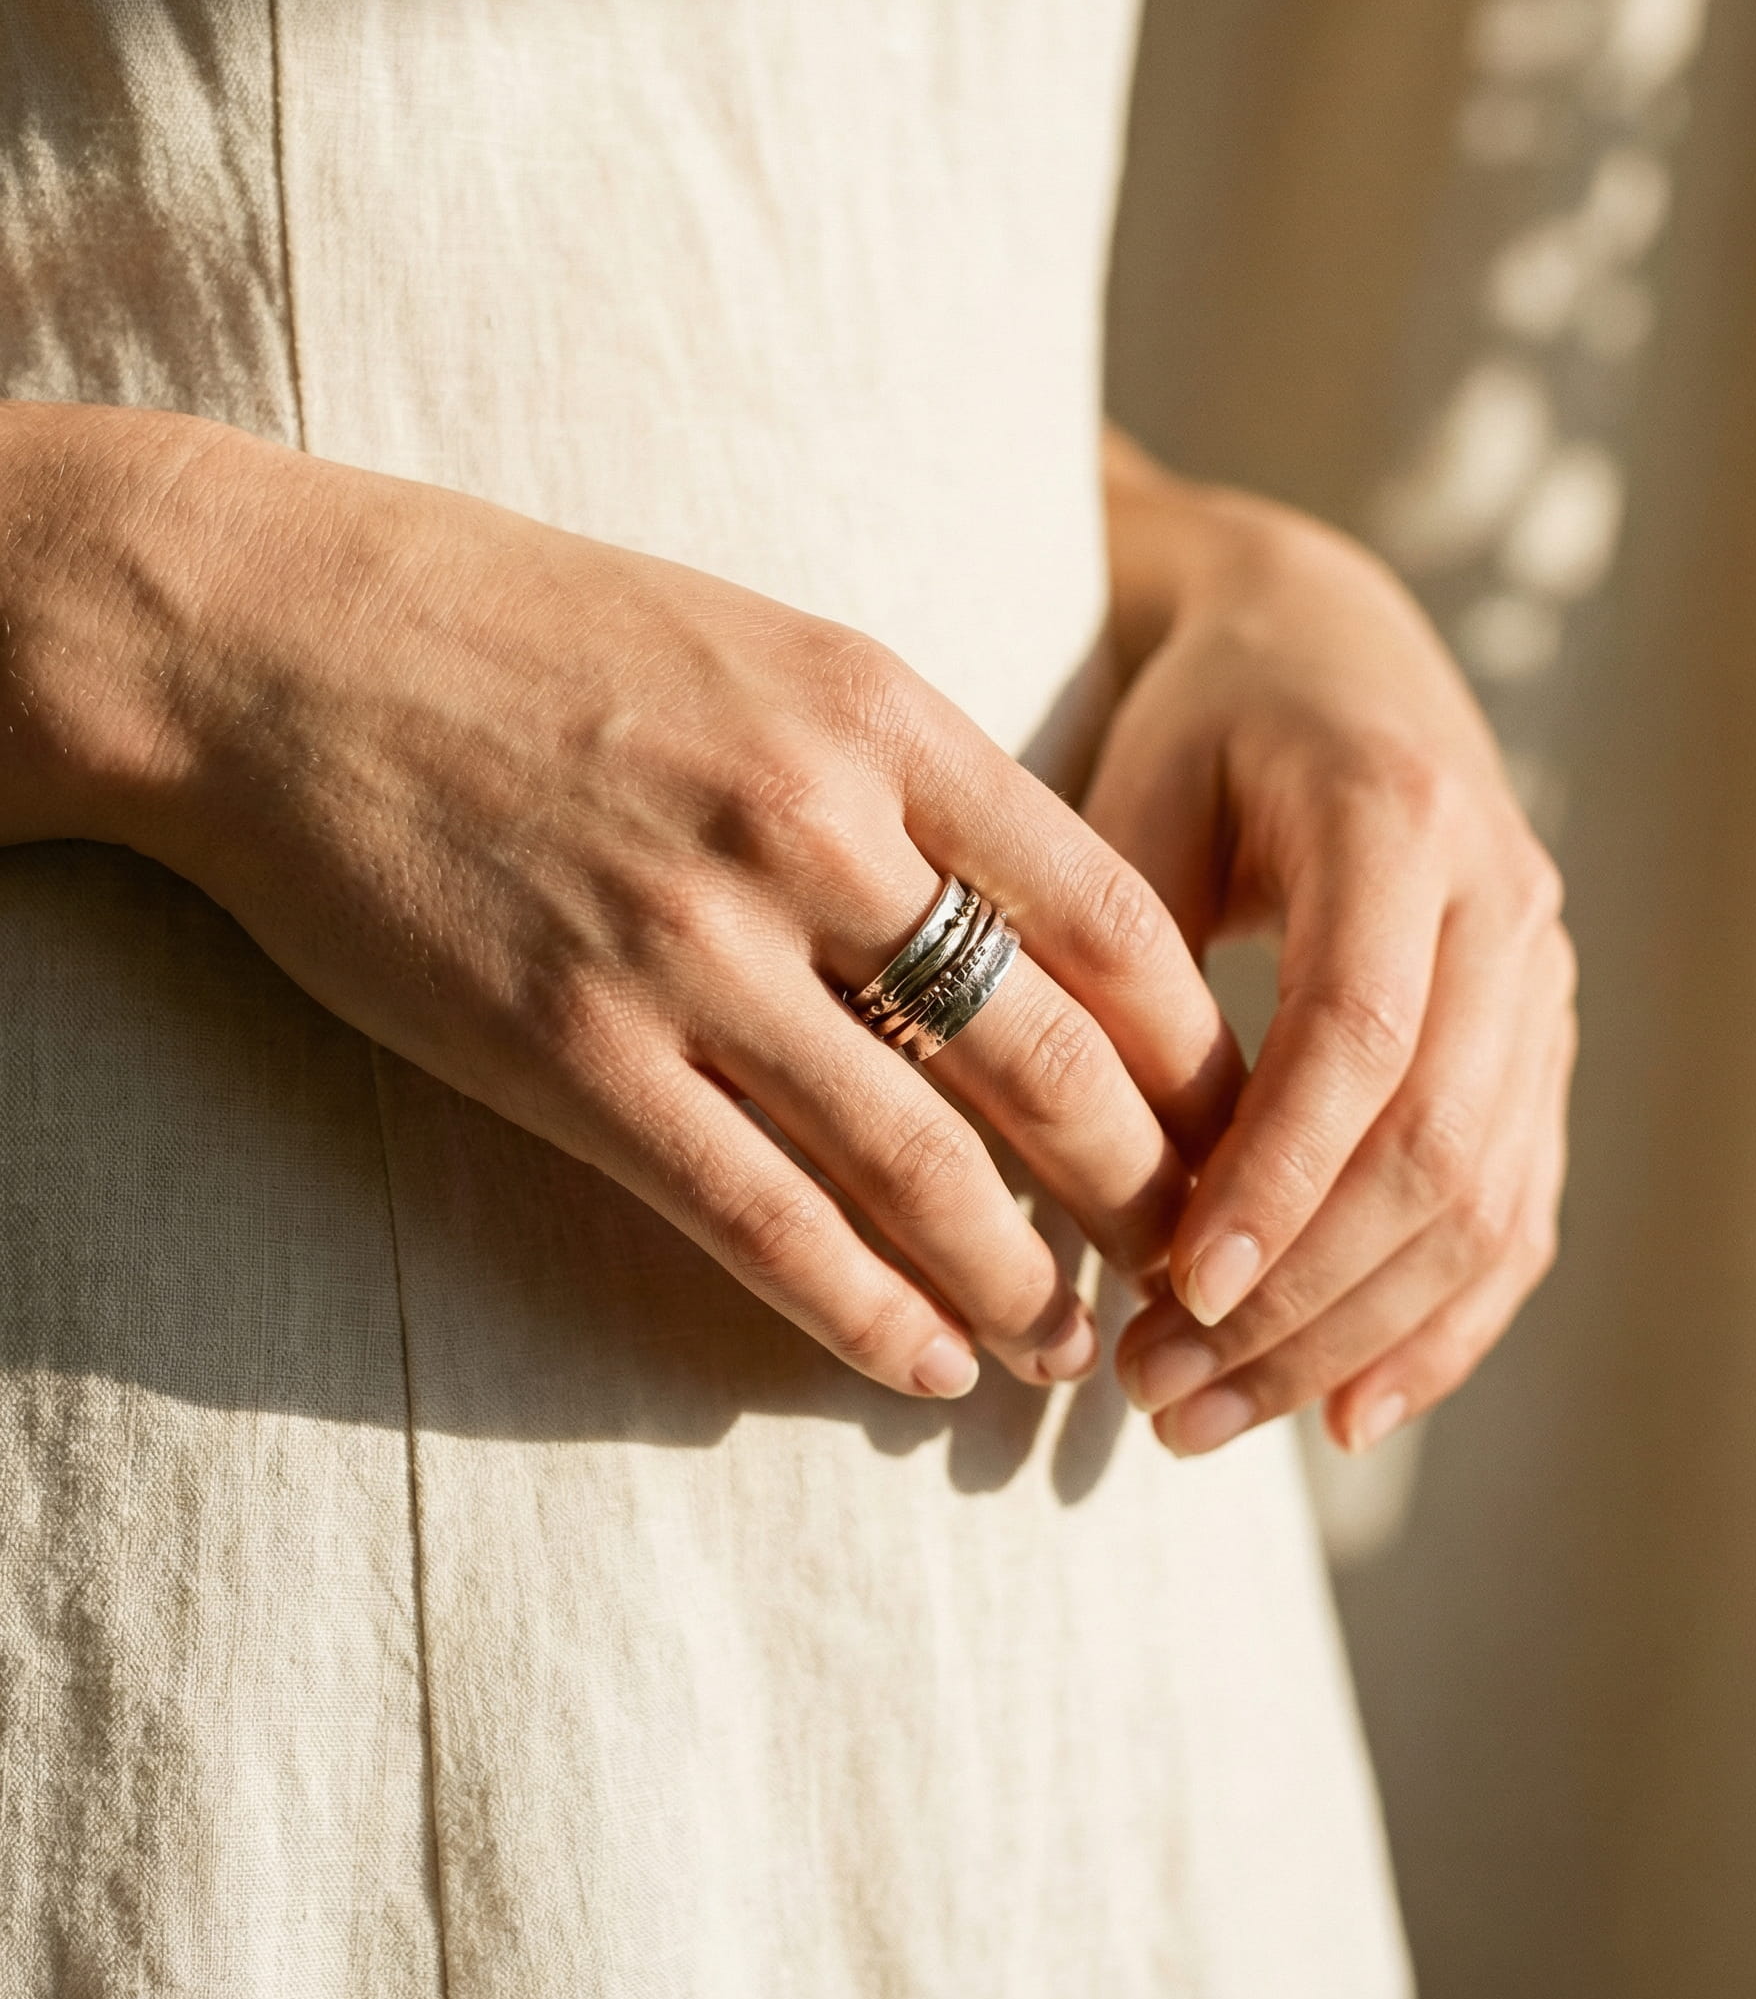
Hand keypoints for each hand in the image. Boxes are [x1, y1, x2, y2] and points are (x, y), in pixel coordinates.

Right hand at [3, 405, 1238, 1402]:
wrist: (282, 637)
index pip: (1112, 915)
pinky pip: (759, 1217)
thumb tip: (1027, 912)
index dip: (1195, 1053)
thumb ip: (899, 770)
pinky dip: (862, 1309)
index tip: (1232, 1127)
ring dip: (1016, 1281)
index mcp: (878, 715)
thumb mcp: (758, 648)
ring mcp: (687, 949)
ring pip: (918, 1163)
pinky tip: (920, 1365)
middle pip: (1047, 1057)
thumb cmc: (529, 633)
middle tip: (1193, 1271)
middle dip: (1144, 1191)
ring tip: (1067, 1350)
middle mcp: (808, 831)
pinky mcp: (570, 1051)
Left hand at [1087, 431, 1574, 1455]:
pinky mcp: (1539, 1046)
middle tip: (1157, 1392)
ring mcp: (1543, 981)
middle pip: (1437, 1144)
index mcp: (1399, 817)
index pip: (1360, 1030)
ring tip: (1205, 1419)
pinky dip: (1439, 1328)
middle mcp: (1505, 902)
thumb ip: (1116, 962)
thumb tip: (1081, 1180)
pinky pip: (1519, 1214)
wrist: (1330, 653)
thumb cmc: (1199, 726)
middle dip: (1299, 1294)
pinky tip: (1346, 1414)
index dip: (1277, 1173)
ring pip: (1485, 1203)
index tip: (1177, 1288)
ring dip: (1351, 1337)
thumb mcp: (1133, 794)